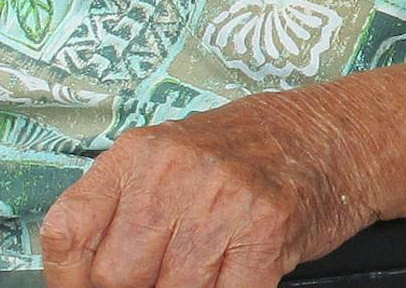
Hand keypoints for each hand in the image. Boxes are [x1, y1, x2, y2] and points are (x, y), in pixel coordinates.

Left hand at [40, 85, 386, 287]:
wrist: (336, 134)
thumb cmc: (253, 151)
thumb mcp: (175, 161)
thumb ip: (129, 210)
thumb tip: (92, 280)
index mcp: (140, 152)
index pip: (69, 234)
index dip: (70, 281)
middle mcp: (175, 170)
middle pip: (116, 277)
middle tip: (167, 277)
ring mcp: (222, 198)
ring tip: (213, 267)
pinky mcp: (265, 227)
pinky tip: (239, 274)